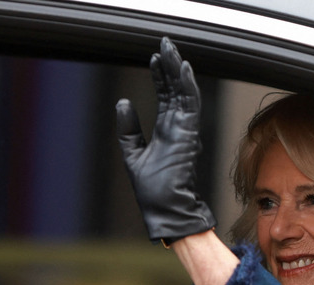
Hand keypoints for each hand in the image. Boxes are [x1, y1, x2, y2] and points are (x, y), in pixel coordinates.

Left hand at [116, 36, 216, 244]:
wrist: (164, 210)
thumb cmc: (153, 190)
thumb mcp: (132, 154)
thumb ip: (129, 129)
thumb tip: (123, 103)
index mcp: (166, 130)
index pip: (166, 96)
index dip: (160, 76)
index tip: (154, 58)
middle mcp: (178, 127)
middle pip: (176, 89)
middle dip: (170, 66)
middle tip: (166, 44)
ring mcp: (185, 130)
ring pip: (185, 92)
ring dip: (178, 70)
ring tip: (172, 49)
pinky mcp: (188, 135)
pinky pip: (190, 105)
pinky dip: (188, 86)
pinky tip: (183, 69)